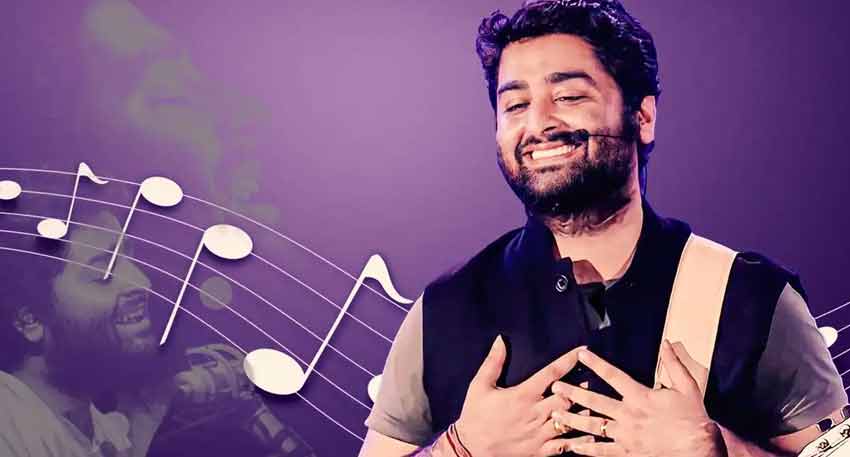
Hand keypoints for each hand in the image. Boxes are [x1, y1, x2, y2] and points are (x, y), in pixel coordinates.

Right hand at [454, 336, 594, 456]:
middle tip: (593, 377)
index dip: (568, 360)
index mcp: (522, 395)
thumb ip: (493, 362)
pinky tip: (591, 434)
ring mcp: (539, 433)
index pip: (551, 373)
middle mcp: (534, 413)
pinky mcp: (539, 450)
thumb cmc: (475, 414)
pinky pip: (565, 445)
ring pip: (569, 420)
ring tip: (595, 402)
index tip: (582, 350)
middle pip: (566, 397)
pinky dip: (579, 440)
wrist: (470, 447)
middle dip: (581, 386)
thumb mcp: (479, 385)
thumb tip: (500, 340)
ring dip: (583, 410)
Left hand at [551, 340, 726, 456]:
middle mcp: (629, 415)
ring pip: (593, 426)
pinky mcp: (628, 453)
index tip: (581, 355)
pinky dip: (587, 449)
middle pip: (595, 401)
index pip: (613, 376)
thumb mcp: (687, 386)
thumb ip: (673, 364)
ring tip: (556, 415)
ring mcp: (626, 435)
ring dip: (572, 419)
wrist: (700, 448)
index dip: (596, 364)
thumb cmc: (694, 419)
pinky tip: (573, 446)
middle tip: (556, 387)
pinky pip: (603, 451)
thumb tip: (666, 344)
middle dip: (573, 393)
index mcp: (641, 396)